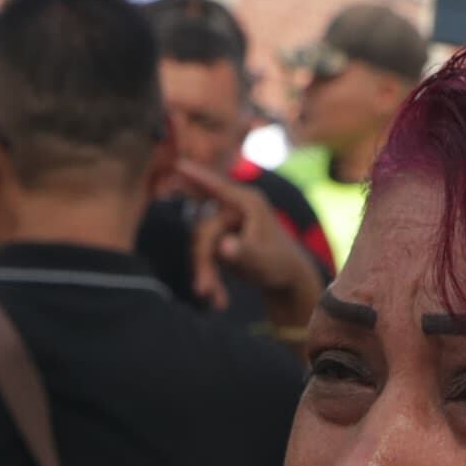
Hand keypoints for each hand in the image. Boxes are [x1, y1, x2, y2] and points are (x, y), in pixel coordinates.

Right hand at [170, 155, 324, 336]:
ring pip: (202, 247)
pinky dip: (211, 277)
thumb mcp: (262, 260)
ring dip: (206, 274)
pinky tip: (219, 300)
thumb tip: (223, 247)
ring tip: (217, 302)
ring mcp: (228, 225)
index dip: (195, 175)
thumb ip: (243, 252)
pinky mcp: (223, 240)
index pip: (216, 186)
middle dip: (202, 262)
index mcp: (247, 203)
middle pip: (204, 232)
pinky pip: (207, 256)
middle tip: (202, 292)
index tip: (176, 163)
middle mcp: (235, 210)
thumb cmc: (281, 264)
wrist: (289, 280)